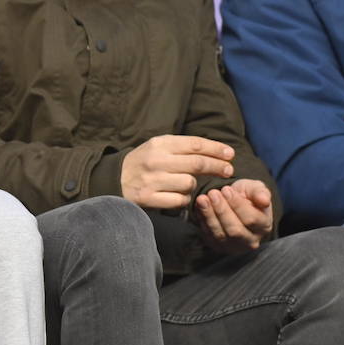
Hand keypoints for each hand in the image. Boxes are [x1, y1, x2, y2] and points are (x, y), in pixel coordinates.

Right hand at [120, 135, 234, 210]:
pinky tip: (177, 196)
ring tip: (185, 185)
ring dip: (193, 186)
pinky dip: (183, 200)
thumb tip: (216, 152)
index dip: (216, 149)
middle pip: (197, 163)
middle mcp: (156, 160)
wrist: (113, 179)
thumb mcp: (157, 147)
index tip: (230, 154)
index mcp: (159, 144)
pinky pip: (179, 201)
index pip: (195, 144)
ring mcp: (152, 180)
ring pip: (189, 184)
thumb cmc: (143, 163)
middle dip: (217, 167)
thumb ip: (182, 148)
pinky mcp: (148, 198)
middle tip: (228, 170)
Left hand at [195, 179, 272, 253]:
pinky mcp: (219, 247)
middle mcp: (251, 240)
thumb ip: (260, 192)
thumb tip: (264, 200)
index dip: (237, 204)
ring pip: (220, 235)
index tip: (226, 189)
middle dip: (221, 210)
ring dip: (209, 215)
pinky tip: (199, 208)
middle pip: (235, 230)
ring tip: (202, 199)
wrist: (232, 202)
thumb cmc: (246, 195)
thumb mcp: (255, 188)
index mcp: (264, 225)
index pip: (251, 219)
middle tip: (212, 193)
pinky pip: (209, 237)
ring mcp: (234, 246)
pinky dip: (202, 221)